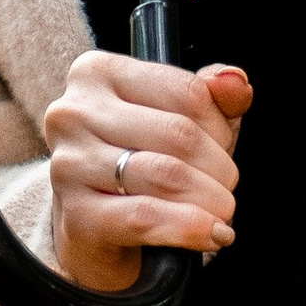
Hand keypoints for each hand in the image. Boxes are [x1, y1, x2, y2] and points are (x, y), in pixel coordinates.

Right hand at [45, 49, 250, 293]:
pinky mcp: (75, 213)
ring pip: (165, 175)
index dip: (220, 128)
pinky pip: (146, 217)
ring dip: (210, 200)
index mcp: (98, 72)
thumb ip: (214, 97)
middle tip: (226, 188)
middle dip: (220, 168)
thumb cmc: (138, 164)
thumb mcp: (181, 120)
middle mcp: (74, 112)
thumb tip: (236, 82)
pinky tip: (210, 233)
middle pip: (179, 134)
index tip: (223, 150)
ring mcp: (69, 163)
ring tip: (223, 213)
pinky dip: (189, 228)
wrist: (93, 229)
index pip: (187, 92)